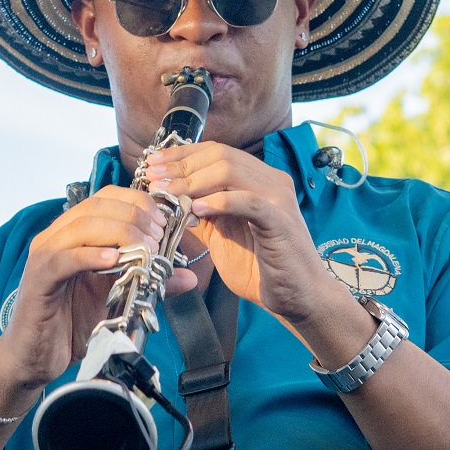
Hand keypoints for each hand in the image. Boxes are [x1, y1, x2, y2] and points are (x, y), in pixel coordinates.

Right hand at [0, 185, 198, 392]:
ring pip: (84, 225)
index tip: (165, 222)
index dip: (139, 202)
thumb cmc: (73, 324)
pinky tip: (114, 261)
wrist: (36, 357)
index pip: (108, 198)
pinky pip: (65, 258)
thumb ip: (150, 283)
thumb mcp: (119, 300)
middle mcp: (58, 235)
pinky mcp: (38, 278)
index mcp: (76, 233)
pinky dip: (91, 256)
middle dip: (135, 216)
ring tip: (145, 250)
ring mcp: (45, 254)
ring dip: (120, 233)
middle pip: (98, 205)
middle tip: (159, 237)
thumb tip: (189, 276)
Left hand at [143, 142, 344, 329]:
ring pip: (231, 171)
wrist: (297, 297)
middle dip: (181, 166)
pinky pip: (247, 201)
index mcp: (258, 180)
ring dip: (193, 181)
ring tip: (169, 194)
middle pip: (220, 156)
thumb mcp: (223, 234)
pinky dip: (219, 202)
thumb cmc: (261, 268)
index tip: (153, 164)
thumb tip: (170, 196)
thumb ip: (204, 212)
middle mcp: (271, 181)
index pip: (217, 152)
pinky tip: (196, 208)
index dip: (182, 155)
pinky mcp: (280, 220)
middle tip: (154, 179)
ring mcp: (277, 198)